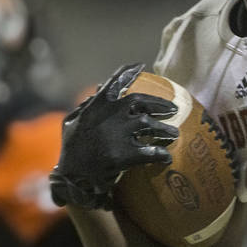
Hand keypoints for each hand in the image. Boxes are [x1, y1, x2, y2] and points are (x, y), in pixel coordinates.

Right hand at [49, 63, 178, 209]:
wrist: (71, 181)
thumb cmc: (72, 152)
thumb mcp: (72, 124)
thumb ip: (87, 107)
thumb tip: (99, 87)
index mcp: (95, 107)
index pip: (113, 84)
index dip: (127, 73)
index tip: (141, 65)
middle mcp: (107, 117)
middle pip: (139, 101)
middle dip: (159, 103)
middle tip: (173, 109)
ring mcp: (116, 135)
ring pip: (149, 125)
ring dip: (165, 129)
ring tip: (175, 134)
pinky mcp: (122, 156)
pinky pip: (150, 152)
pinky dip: (161, 154)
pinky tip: (167, 158)